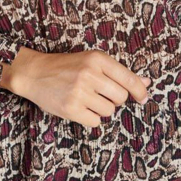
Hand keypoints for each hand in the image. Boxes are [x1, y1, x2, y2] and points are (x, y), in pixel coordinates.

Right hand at [1, 47, 151, 129]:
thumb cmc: (66, 66)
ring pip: (109, 111)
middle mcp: (90, 74)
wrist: (34, 73)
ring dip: (101, 108)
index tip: (143, 98)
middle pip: (121, 97)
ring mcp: (80, 92)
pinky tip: (79, 107)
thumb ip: (118, 73)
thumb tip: (146, 83)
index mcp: (97, 59)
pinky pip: (96, 121)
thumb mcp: (91, 61)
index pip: (128, 78)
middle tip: (99, 93)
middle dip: (114, 99)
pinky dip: (90, 117)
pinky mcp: (71, 108)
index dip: (140, 90)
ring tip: (86, 99)